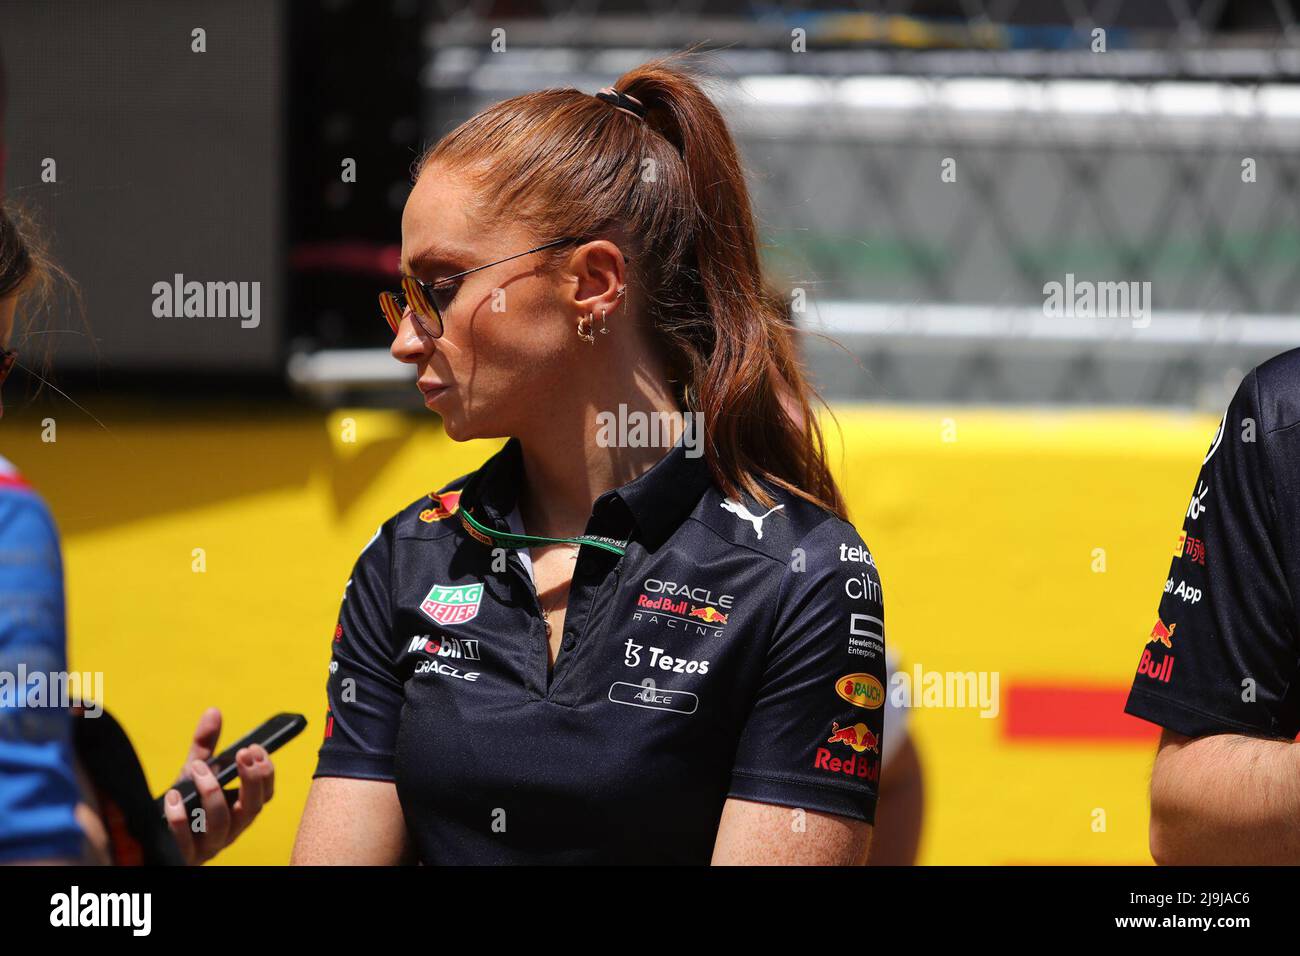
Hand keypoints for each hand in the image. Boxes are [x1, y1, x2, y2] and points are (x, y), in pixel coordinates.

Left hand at [161, 707, 274, 864]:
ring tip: (198, 769)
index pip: (266, 794)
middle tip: (242, 754)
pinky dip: (180, 819)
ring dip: (212, 792)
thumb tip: (213, 711)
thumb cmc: (183, 806)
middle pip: (253, 808)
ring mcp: (208, 845)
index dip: (265, 772)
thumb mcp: (194, 774)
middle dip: (251, 779)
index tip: (253, 748)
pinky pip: (185, 842)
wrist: (152, 841)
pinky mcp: (184, 857)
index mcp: (240, 810)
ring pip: (222, 823)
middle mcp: (231, 830)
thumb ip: (206, 746)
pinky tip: (172, 798)